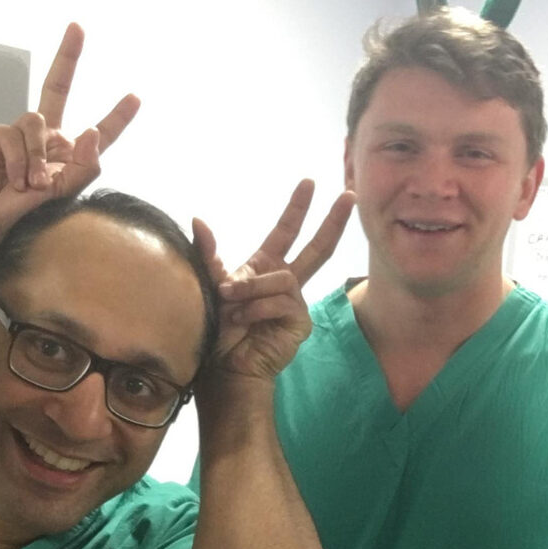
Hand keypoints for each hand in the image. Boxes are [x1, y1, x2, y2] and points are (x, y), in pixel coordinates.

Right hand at [0, 23, 138, 256]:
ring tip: (32, 186)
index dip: (117, 117)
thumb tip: (92, 132)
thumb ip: (85, 167)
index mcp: (71, 157)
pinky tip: (15, 180)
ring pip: (38, 122)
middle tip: (78, 27)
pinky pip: (15, 135)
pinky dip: (19, 161)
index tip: (137, 98)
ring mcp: (21, 136)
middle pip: (56, 89)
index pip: (99, 134)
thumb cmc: (29, 219)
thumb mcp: (65, 197)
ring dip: (37, 158)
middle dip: (68, 57)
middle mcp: (47, 141)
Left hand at [194, 180, 354, 381]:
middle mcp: (286, 282)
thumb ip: (208, 254)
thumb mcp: (210, 285)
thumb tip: (199, 220)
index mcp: (265, 268)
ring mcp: (296, 302)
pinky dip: (257, 309)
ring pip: (282, 278)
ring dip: (252, 289)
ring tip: (232, 304)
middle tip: (348, 196)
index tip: (309, 183)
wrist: (224, 365)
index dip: (297, 208)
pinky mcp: (300, 322)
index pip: (286, 232)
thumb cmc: (217, 329)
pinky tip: (245, 322)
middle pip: (317, 248)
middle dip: (332, 222)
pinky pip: (282, 302)